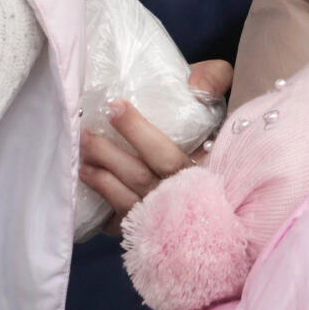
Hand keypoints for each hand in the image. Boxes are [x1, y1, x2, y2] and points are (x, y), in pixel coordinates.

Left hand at [81, 58, 232, 226]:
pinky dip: (105, 211)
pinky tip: (89, 192)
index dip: (138, 132)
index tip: (115, 107)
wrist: (227, 175)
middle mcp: (186, 194)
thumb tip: (197, 86)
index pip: (167, 155)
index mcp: (204, 165)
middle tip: (84, 134)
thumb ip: (214, 79)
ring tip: (80, 160)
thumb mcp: (228, 92)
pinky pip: (124, 225)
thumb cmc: (216, 127)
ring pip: (128, 202)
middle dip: (108, 156)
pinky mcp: (153, 231)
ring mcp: (168, 217)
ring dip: (101, 181)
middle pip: (141, 179)